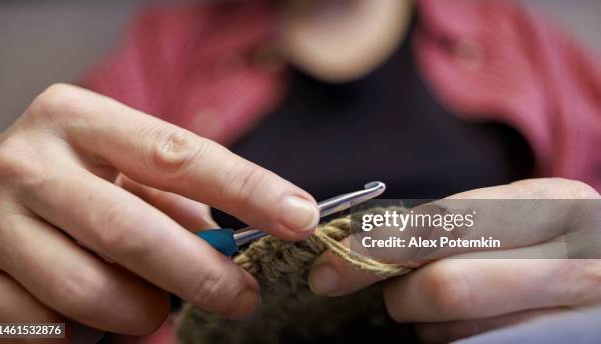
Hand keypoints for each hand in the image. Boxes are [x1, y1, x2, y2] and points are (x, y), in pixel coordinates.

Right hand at [0, 84, 319, 336]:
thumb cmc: (70, 184)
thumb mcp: (120, 173)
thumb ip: (174, 200)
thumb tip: (233, 243)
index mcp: (78, 120)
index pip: (178, 154)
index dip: (246, 189)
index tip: (299, 217)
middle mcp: (28, 162)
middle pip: (135, 231)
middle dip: (202, 275)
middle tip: (242, 297)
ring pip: (93, 293)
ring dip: (140, 312)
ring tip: (151, 306)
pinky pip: (50, 329)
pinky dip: (87, 332)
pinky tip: (88, 311)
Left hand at [308, 178, 599, 342]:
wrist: (600, 269)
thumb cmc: (546, 244)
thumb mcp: (511, 218)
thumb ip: (450, 227)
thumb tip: (363, 247)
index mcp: (550, 205)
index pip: (440, 227)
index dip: (374, 252)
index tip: (326, 272)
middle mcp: (572, 257)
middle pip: (446, 286)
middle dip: (400, 296)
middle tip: (393, 297)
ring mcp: (573, 311)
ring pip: (456, 331)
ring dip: (428, 326)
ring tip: (443, 311)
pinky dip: (450, 341)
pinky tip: (464, 329)